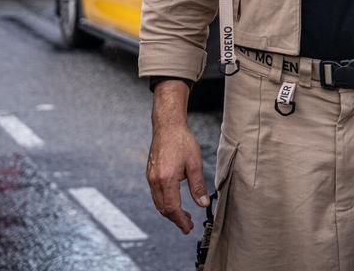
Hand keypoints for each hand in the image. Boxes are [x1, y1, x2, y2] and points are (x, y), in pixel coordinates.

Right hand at [146, 80, 207, 233]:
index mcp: (166, 179)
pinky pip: (156, 194)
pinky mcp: (150, 174)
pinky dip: (165, 202)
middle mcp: (155, 181)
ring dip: (170, 212)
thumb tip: (203, 204)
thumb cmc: (182, 141)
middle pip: (163, 208)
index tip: (188, 228)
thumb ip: (198, 186)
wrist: (167, 126)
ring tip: (183, 216)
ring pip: (158, 203)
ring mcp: (151, 177)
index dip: (180, 220)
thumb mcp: (195, 163)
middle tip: (188, 225)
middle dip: (175, 219)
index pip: (172, 208)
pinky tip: (174, 201)